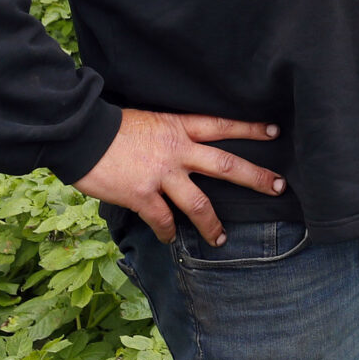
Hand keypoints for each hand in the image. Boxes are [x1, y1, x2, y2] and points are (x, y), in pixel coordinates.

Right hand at [72, 110, 282, 244]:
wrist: (79, 134)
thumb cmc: (110, 125)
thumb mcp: (148, 120)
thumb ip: (168, 134)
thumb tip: (182, 148)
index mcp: (178, 127)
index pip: (222, 126)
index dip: (250, 129)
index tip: (275, 133)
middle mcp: (177, 150)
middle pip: (226, 165)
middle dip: (256, 178)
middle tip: (279, 187)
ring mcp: (161, 174)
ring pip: (200, 204)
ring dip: (213, 225)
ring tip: (222, 239)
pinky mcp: (142, 195)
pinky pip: (163, 220)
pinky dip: (168, 232)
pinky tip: (170, 239)